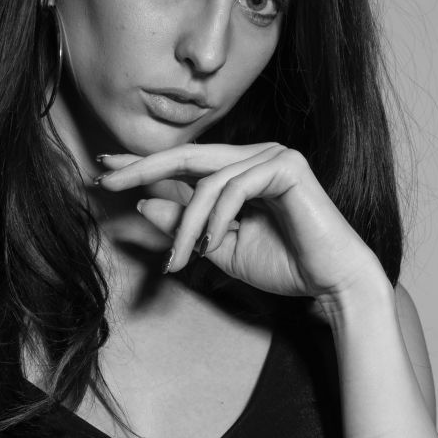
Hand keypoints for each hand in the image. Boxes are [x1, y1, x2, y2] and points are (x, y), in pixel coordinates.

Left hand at [95, 143, 384, 301]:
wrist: (333, 283)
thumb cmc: (284, 266)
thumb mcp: (218, 248)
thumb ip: (185, 225)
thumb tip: (143, 203)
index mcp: (243, 170)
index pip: (186, 162)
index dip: (144, 164)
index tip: (105, 171)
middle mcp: (258, 155)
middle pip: (188, 157)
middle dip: (142, 169)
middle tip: (105, 181)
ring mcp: (275, 156)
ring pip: (208, 182)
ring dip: (186, 225)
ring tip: (177, 260)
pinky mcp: (287, 166)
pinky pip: (234, 188)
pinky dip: (216, 219)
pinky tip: (209, 246)